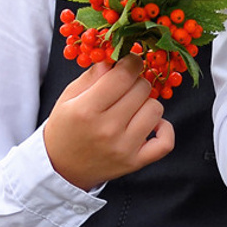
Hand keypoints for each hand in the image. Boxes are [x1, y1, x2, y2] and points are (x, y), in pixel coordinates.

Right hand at [42, 54, 174, 189]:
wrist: (61, 169)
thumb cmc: (65, 129)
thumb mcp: (68, 98)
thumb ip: (92, 76)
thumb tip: (115, 58)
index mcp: (86, 110)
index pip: (123, 75)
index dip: (131, 62)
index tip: (130, 62)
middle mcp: (106, 130)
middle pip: (142, 89)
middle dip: (136, 82)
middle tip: (125, 88)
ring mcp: (123, 148)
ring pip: (156, 109)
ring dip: (146, 104)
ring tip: (132, 108)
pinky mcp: (135, 163)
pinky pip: (166, 141)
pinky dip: (164, 129)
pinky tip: (150, 124)